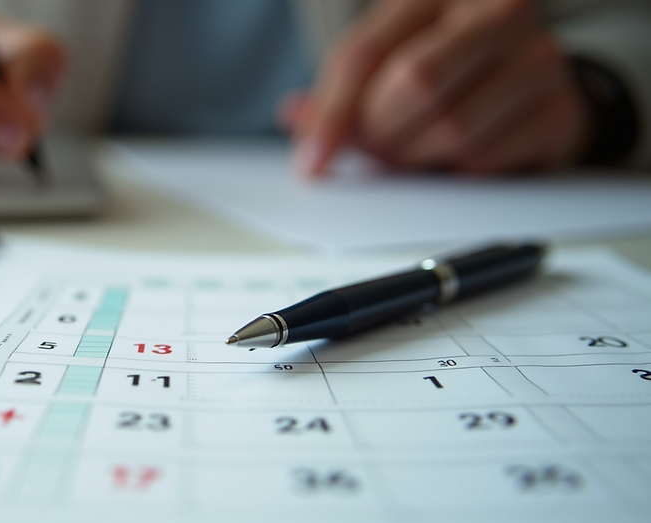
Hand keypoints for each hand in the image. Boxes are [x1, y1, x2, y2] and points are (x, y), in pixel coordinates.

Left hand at [289, 0, 589, 175]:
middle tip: (374, 151)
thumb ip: (342, 90)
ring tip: (410, 153)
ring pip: (453, 128)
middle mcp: (498, 11)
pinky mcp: (559, 111)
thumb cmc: (448, 68)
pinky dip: (455, 173)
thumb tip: (296, 118)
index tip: (313, 161)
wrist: (529, 80)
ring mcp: (538, 58)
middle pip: (415, 84)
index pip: (366, 52)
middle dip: (382, 134)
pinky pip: (486, 161)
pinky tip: (450, 159)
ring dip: (416, 158)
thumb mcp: (387, 63)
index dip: (332, 113)